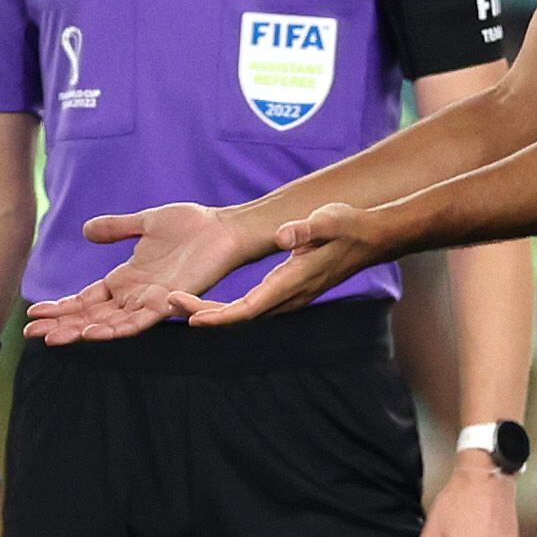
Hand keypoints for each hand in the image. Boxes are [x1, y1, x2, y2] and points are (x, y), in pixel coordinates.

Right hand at [24, 200, 262, 344]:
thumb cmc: (191, 225)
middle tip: (30, 334)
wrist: (223, 227)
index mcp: (126, 279)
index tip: (33, 313)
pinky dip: (116, 328)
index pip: (85, 299)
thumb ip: (116, 228)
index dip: (60, 307)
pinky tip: (93, 333)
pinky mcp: (169, 301)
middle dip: (60, 325)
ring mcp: (150, 300)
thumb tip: (85, 229)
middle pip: (90, 315)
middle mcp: (134, 295)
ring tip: (53, 339)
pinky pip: (139, 320)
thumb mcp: (144, 223)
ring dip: (81, 331)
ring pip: (109, 323)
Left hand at [177, 202, 387, 327]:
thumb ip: (307, 228)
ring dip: (209, 312)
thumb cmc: (349, 226)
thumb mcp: (330, 219)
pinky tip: (201, 302)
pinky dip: (222, 308)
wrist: (370, 239)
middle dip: (202, 312)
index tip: (190, 316)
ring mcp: (286, 298)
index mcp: (293, 283)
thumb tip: (282, 236)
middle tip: (167, 302)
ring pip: (241, 313)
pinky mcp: (284, 293)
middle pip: (238, 316)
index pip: (250, 308)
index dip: (218, 316)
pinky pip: (248, 307)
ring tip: (174, 303)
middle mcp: (287, 297)